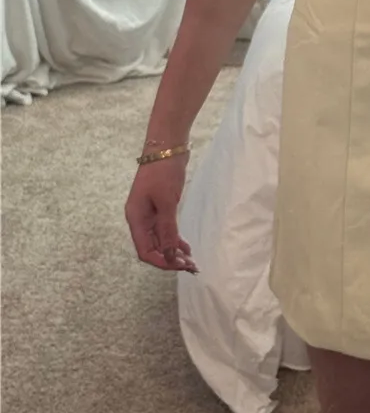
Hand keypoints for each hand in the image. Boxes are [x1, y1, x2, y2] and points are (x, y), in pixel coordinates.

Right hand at [125, 156, 197, 272]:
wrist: (167, 146)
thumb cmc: (163, 172)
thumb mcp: (167, 202)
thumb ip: (167, 229)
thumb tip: (170, 256)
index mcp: (136, 218)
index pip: (145, 251)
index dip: (162, 261)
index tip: (180, 266)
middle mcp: (140, 219)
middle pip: (152, 247)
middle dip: (170, 259)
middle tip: (191, 266)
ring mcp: (149, 213)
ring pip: (160, 240)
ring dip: (174, 251)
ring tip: (191, 260)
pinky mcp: (160, 207)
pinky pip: (165, 229)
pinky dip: (175, 239)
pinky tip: (186, 246)